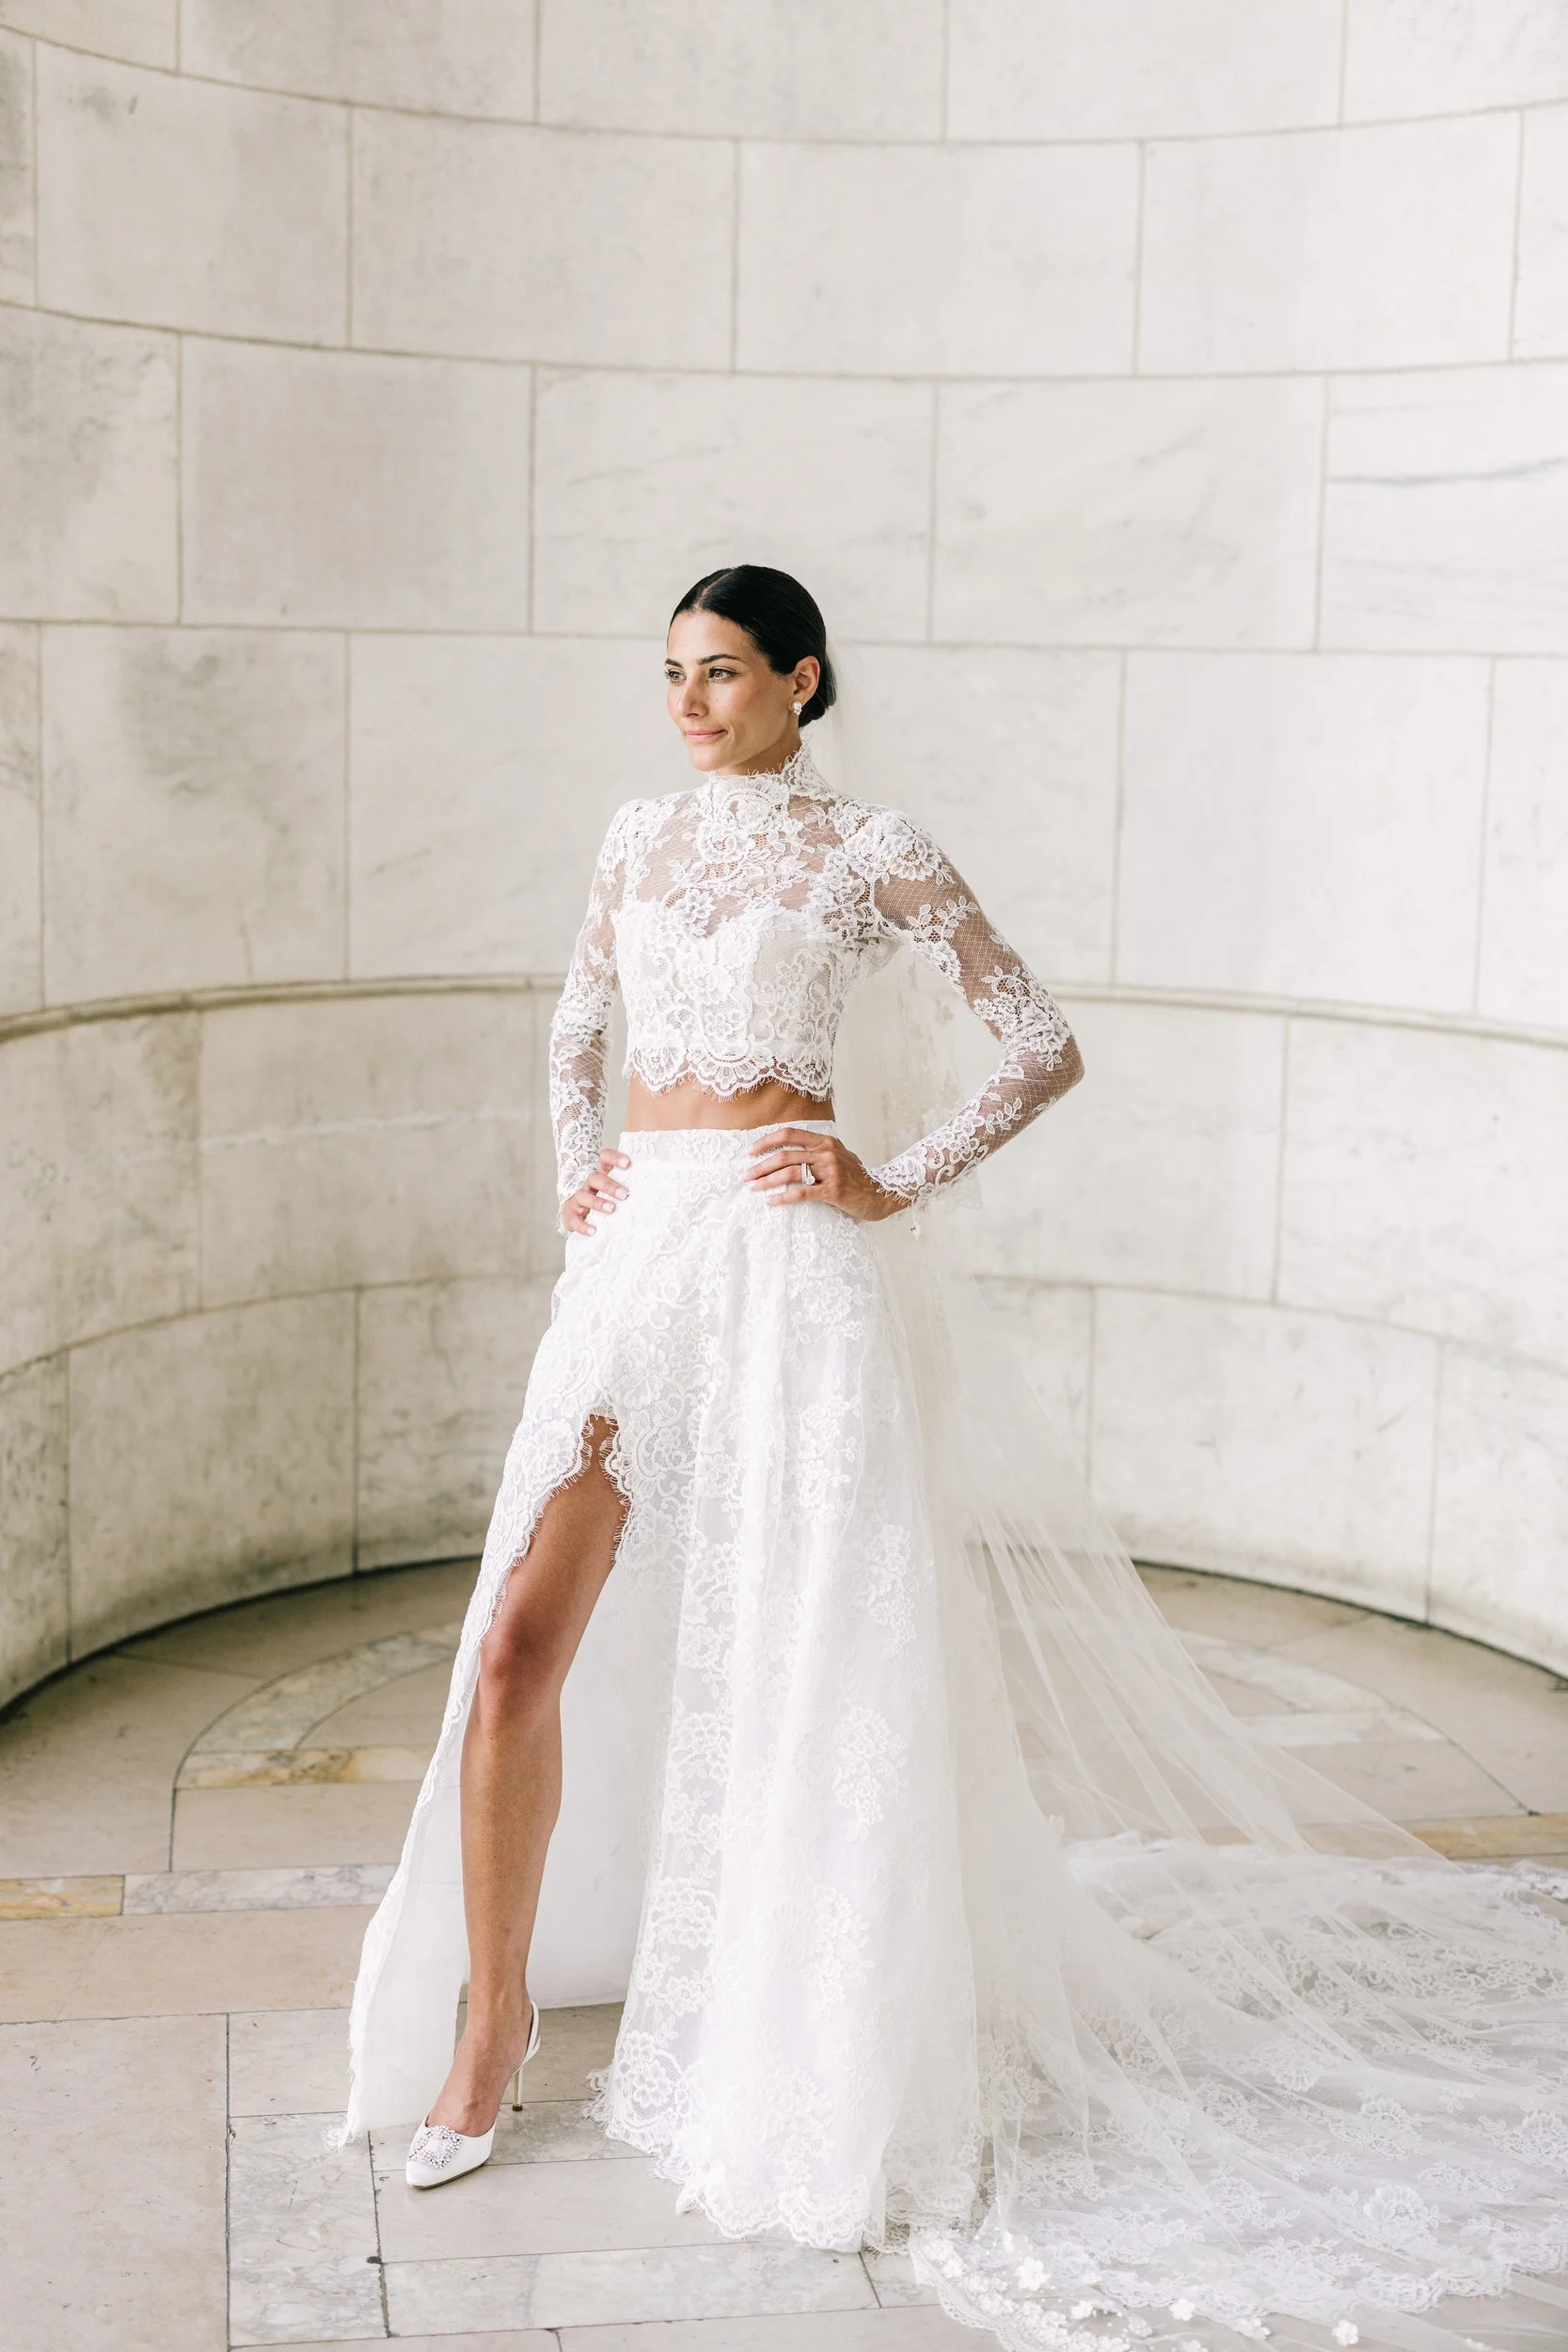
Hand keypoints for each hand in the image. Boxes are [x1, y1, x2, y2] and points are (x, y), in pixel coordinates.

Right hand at [562, 1147, 630, 1236]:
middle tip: (625, 1194)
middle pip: (594, 1177)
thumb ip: (633, 1187)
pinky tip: (593, 1230)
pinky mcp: (570, 1215)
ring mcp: (577, 1199)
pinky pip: (574, 1219)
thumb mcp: (618, 1192)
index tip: (628, 1164)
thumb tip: (665, 1188)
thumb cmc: (606, 1201)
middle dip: (609, 1185)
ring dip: (598, 1202)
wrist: (578, 1214)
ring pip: (583, 1195)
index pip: (604, 1158)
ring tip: (612, 1209)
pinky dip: (583, 1225)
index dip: (614, 1158)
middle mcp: (588, 1184)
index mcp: (601, 1174)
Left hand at [744, 1128, 901, 1222]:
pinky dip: (782, 1198)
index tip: (751, 1151)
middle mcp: (826, 1152)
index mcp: (825, 1141)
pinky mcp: (833, 1190)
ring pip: (790, 1173)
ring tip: (753, 1188)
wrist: (881, 1193)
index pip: (789, 1135)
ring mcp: (830, 1171)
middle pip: (785, 1155)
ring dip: (767, 1181)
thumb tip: (789, 1151)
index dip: (767, 1141)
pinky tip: (771, 1202)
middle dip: (761, 1166)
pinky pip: (801, 1193)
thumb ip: (818, 1151)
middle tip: (746, 1176)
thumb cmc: (857, 1177)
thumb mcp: (839, 1155)